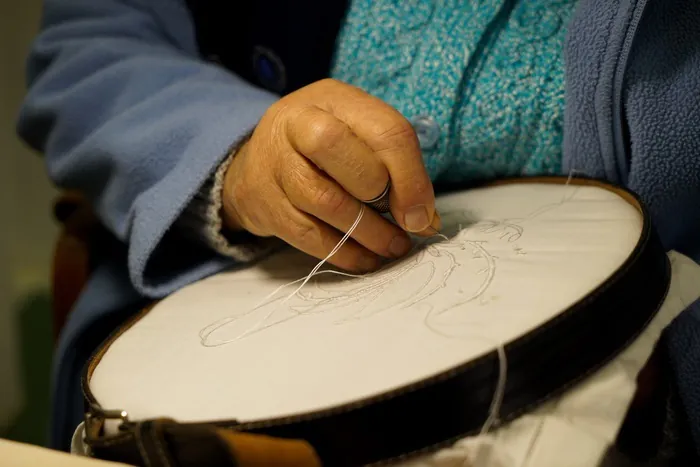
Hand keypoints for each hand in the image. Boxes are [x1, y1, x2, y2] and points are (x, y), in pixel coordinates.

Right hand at [222, 79, 439, 271]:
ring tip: (392, 247)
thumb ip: (395, 169)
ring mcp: (275, 164)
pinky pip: (308, 236)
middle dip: (381, 194)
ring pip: (325, 200)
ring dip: (369, 233)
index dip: (411, 176)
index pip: (383, 129)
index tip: (423, 215)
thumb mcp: (357, 136)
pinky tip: (366, 259)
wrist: (255, 165)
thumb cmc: (322, 150)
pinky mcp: (265, 205)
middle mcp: (297, 123)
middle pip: (337, 148)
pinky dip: (344, 253)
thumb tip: (424, 221)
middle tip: (403, 225)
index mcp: (333, 99)